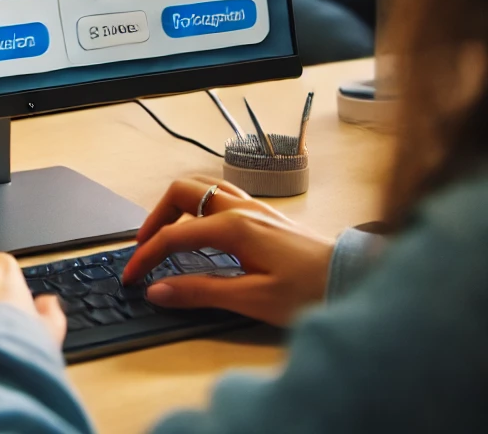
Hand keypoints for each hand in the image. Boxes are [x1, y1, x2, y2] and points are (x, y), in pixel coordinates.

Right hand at [121, 178, 334, 326]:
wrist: (355, 279)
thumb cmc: (310, 291)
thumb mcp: (252, 300)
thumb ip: (201, 292)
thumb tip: (158, 290)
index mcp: (233, 227)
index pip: (174, 235)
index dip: (147, 256)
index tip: (132, 276)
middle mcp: (240, 208)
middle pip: (181, 192)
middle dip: (155, 217)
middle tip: (145, 247)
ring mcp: (254, 207)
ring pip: (201, 187)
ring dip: (176, 206)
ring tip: (166, 234)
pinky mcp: (265, 214)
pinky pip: (220, 195)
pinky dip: (198, 206)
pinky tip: (202, 229)